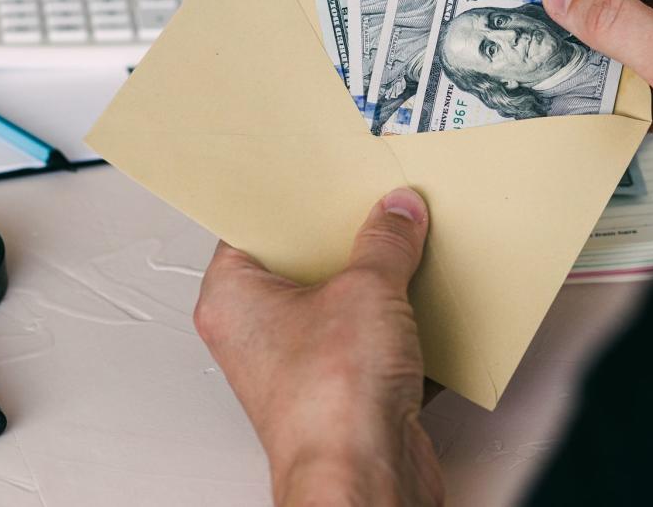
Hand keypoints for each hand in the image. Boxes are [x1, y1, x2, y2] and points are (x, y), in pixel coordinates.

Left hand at [194, 188, 442, 506]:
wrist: (361, 478)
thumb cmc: (329, 404)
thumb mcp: (367, 289)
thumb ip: (384, 242)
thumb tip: (394, 214)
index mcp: (232, 298)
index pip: (253, 227)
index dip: (292, 199)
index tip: (324, 176)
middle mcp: (255, 333)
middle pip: (301, 263)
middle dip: (344, 239)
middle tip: (373, 207)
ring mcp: (296, 364)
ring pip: (337, 303)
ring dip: (374, 282)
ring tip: (403, 248)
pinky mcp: (338, 390)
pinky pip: (365, 339)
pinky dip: (392, 323)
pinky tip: (420, 301)